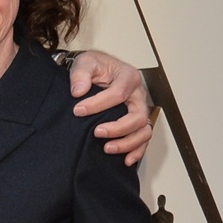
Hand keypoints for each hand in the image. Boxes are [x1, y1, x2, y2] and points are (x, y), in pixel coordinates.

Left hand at [69, 50, 151, 164]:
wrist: (96, 70)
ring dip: (128, 142)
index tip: (78, 111)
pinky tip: (125, 160)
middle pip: (138, 116)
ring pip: (144, 130)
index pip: (118, 94)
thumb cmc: (94, 66)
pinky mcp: (136, 121)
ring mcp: (139, 109)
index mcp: (128, 77)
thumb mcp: (85, 62)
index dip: (98, 104)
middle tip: (97, 132)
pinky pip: (143, 138)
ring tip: (107, 148)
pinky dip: (137, 150)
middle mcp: (138, 94)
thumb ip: (80, 74)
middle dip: (118, 128)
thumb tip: (78, 91)